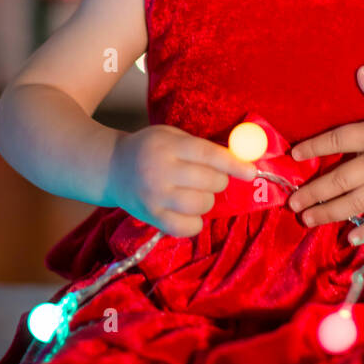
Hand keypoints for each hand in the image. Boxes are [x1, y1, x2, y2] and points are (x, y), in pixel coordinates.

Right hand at [110, 125, 256, 237]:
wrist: (111, 167)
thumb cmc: (148, 148)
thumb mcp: (171, 136)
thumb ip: (200, 147)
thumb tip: (239, 160)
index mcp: (168, 146)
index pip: (209, 155)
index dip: (234, 164)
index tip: (252, 172)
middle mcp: (161, 171)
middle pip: (208, 182)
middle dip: (219, 181)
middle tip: (211, 179)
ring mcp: (155, 197)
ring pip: (201, 205)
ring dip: (207, 200)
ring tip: (196, 193)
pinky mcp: (151, 217)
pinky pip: (186, 227)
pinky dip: (195, 222)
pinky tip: (189, 213)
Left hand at [287, 66, 363, 243]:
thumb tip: (359, 70)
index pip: (336, 140)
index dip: (313, 146)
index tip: (294, 155)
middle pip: (337, 178)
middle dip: (312, 192)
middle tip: (291, 202)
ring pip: (352, 202)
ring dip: (327, 212)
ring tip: (307, 220)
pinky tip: (350, 238)